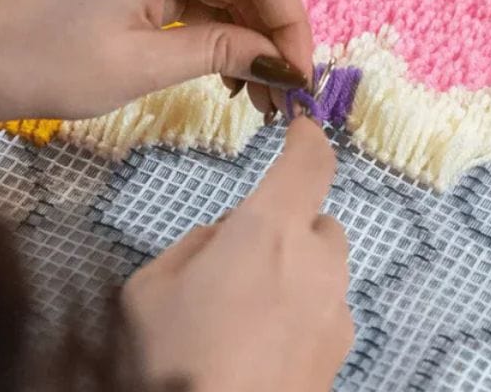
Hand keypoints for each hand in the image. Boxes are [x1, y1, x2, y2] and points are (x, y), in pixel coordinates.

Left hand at [0, 0, 313, 121]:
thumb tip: (281, 62)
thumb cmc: (45, 63)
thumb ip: (220, 52)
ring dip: (248, 39)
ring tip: (260, 99)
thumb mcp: (142, 65)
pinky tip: (228, 77)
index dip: (293, 25)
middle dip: (273, 36)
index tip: (302, 78)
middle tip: (286, 98)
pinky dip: (218, 33)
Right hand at [122, 117, 352, 390]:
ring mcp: (336, 312)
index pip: (311, 162)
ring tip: (241, 316)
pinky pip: (324, 312)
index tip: (303, 128)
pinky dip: (301, 314)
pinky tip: (259, 349)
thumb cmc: (173, 360)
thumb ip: (194, 246)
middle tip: (236, 261)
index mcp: (270, 230)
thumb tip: (225, 238)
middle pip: (316, 221)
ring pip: (322, 270)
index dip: (309, 138)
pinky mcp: (341, 354)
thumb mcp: (149, 289)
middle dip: (285, 228)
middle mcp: (317, 263)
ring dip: (294, 273)